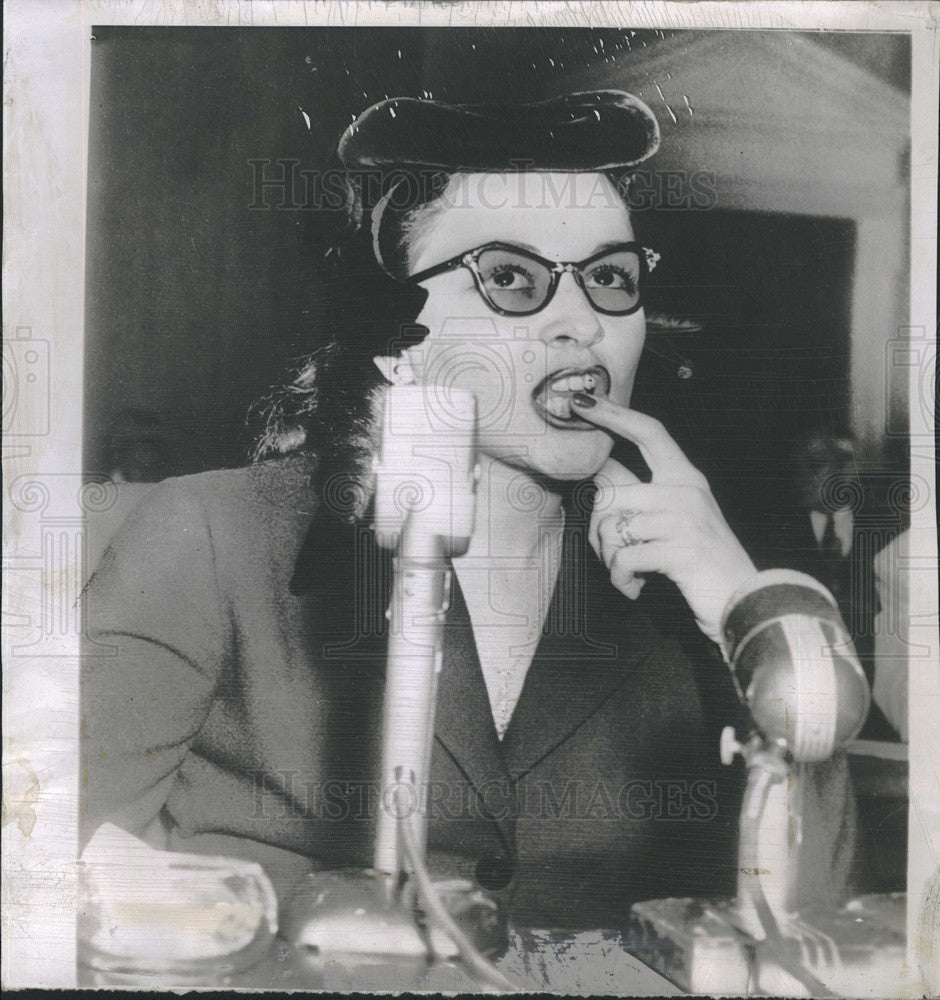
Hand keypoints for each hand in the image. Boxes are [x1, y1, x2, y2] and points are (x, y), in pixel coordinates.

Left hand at [574, 393, 756, 643]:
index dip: (615, 415)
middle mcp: (686, 491)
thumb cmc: (700, 562)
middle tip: (610, 555)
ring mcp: (685, 519)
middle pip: (611, 492)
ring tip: (628, 573)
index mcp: (686, 478)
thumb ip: (642, 495)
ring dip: (610, 559)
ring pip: (612, 527)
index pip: (649, 432)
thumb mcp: (676, 519)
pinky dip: (621, 579)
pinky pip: (624, 558)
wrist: (743, 602)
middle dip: (597, 531)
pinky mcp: (680, 551)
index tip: (584, 402)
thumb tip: (599, 474)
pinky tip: (635, 587)